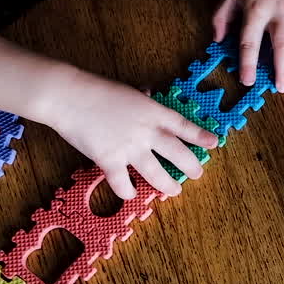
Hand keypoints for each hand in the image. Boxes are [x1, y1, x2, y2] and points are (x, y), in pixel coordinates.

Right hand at [44, 69, 219, 198]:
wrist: (69, 97)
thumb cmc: (96, 89)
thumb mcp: (128, 91)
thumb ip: (142, 99)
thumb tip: (149, 95)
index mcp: (153, 111)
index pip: (183, 126)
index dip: (200, 135)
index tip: (214, 143)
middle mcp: (147, 132)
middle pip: (177, 153)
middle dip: (190, 166)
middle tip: (197, 174)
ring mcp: (129, 148)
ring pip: (156, 173)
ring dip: (167, 185)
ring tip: (174, 191)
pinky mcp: (109, 161)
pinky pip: (123, 183)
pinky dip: (128, 191)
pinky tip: (132, 194)